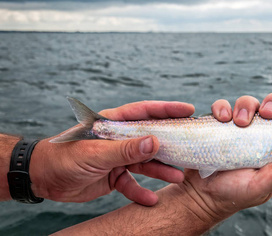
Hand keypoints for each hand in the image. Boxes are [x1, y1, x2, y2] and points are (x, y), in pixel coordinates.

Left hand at [29, 100, 193, 205]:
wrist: (43, 179)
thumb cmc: (63, 157)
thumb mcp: (95, 153)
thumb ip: (125, 149)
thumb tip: (155, 142)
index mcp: (114, 123)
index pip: (145, 112)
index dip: (167, 110)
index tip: (188, 110)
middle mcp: (119, 138)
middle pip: (150, 138)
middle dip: (170, 143)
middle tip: (190, 146)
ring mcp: (118, 157)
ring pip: (145, 162)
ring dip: (160, 170)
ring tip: (178, 177)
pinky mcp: (114, 175)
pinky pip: (132, 183)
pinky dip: (140, 192)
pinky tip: (151, 200)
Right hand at [179, 93, 271, 220]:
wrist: (201, 194)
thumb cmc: (235, 192)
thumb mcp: (262, 187)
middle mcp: (263, 134)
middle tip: (270, 113)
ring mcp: (242, 127)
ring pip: (250, 102)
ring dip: (246, 106)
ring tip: (238, 122)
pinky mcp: (221, 124)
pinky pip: (224, 107)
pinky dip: (223, 108)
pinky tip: (222, 119)